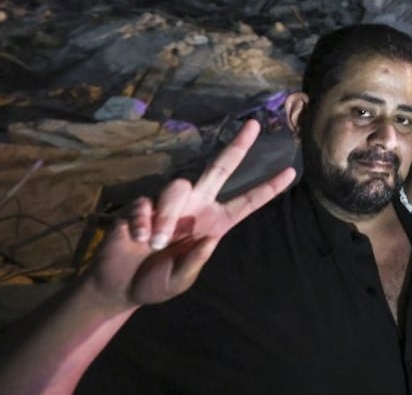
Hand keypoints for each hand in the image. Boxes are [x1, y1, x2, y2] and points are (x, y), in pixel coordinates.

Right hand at [84, 120, 295, 311]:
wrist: (119, 285)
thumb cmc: (155, 283)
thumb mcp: (180, 281)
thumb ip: (195, 262)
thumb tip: (208, 239)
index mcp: (215, 223)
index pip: (246, 202)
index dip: (267, 188)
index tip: (291, 172)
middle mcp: (197, 206)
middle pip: (220, 169)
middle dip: (237, 147)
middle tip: (254, 126)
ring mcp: (169, 203)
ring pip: (177, 188)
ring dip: (167, 215)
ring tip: (156, 242)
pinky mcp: (142, 205)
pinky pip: (145, 203)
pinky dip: (142, 222)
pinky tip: (138, 238)